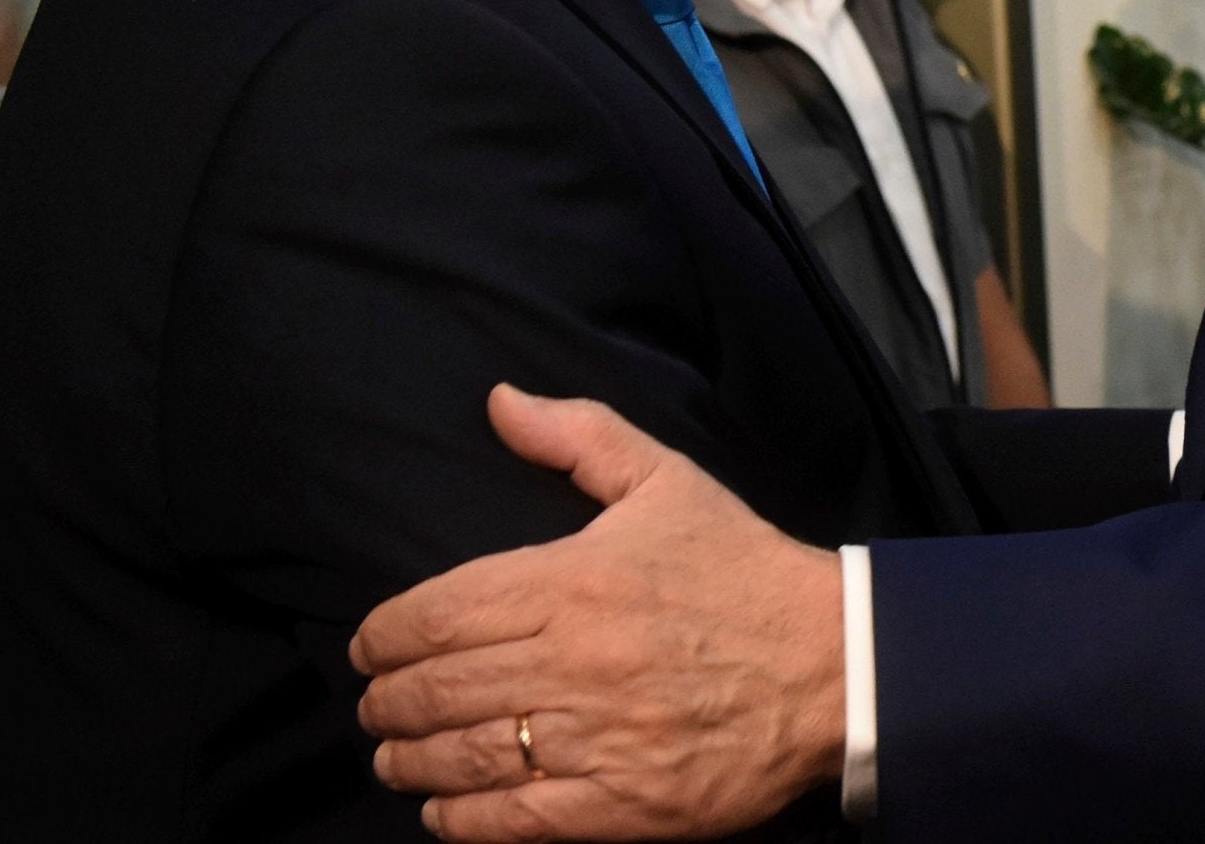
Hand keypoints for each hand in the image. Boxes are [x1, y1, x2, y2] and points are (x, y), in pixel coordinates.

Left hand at [352, 384, 845, 840]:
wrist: (833, 663)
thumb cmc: (744, 570)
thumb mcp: (667, 481)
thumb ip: (577, 436)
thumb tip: (500, 401)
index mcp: (576, 580)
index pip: (440, 612)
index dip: (385, 633)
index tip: (371, 642)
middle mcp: (575, 660)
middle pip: (438, 689)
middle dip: (387, 700)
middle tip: (376, 704)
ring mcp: (596, 737)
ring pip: (463, 757)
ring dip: (409, 761)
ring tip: (395, 756)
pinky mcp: (621, 803)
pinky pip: (512, 821)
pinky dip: (461, 820)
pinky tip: (443, 810)